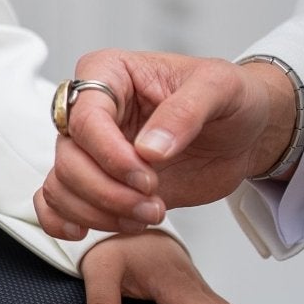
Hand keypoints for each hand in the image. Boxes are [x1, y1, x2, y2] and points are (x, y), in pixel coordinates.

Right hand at [34, 50, 297, 239]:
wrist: (246, 131)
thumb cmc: (230, 96)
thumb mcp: (219, 88)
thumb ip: (185, 112)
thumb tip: (150, 148)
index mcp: (110, 73)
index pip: (84, 117)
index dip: (110, 155)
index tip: (147, 177)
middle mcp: (94, 110)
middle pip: (69, 156)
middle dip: (107, 191)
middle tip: (153, 203)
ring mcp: (96, 148)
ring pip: (62, 183)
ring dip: (99, 212)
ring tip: (148, 215)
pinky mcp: (103, 180)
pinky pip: (58, 199)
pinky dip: (64, 219)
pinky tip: (87, 230)